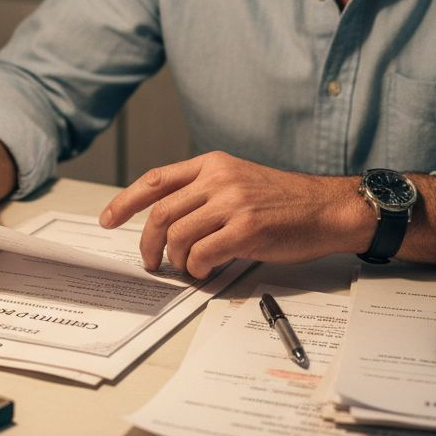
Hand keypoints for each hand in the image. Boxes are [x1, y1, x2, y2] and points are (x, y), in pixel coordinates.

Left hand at [98, 152, 363, 277]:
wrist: (327, 209)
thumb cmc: (285, 201)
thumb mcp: (240, 180)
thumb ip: (205, 192)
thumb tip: (167, 223)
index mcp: (212, 164)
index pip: (156, 180)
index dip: (126, 201)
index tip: (108, 219)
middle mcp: (219, 179)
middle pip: (161, 213)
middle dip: (147, 243)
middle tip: (149, 262)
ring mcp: (232, 203)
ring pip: (178, 236)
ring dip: (175, 260)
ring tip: (187, 268)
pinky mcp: (246, 230)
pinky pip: (203, 254)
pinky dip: (198, 269)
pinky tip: (207, 271)